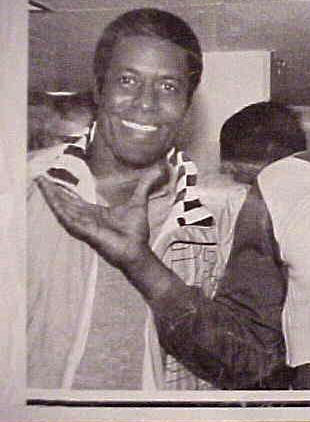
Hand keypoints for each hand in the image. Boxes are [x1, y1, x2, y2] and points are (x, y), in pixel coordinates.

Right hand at [35, 163, 166, 273]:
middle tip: (39, 177)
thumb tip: (157, 171)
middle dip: (52, 190)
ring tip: (42, 184)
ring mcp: (84, 226)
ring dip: (53, 197)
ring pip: (64, 209)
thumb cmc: (136, 231)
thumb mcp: (139, 202)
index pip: (74, 199)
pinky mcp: (86, 232)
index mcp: (94, 212)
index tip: (52, 178)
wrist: (138, 250)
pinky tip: (52, 201)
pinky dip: (61, 210)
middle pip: (65, 202)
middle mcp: (86, 218)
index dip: (63, 189)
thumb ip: (144, 186)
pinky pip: (70, 220)